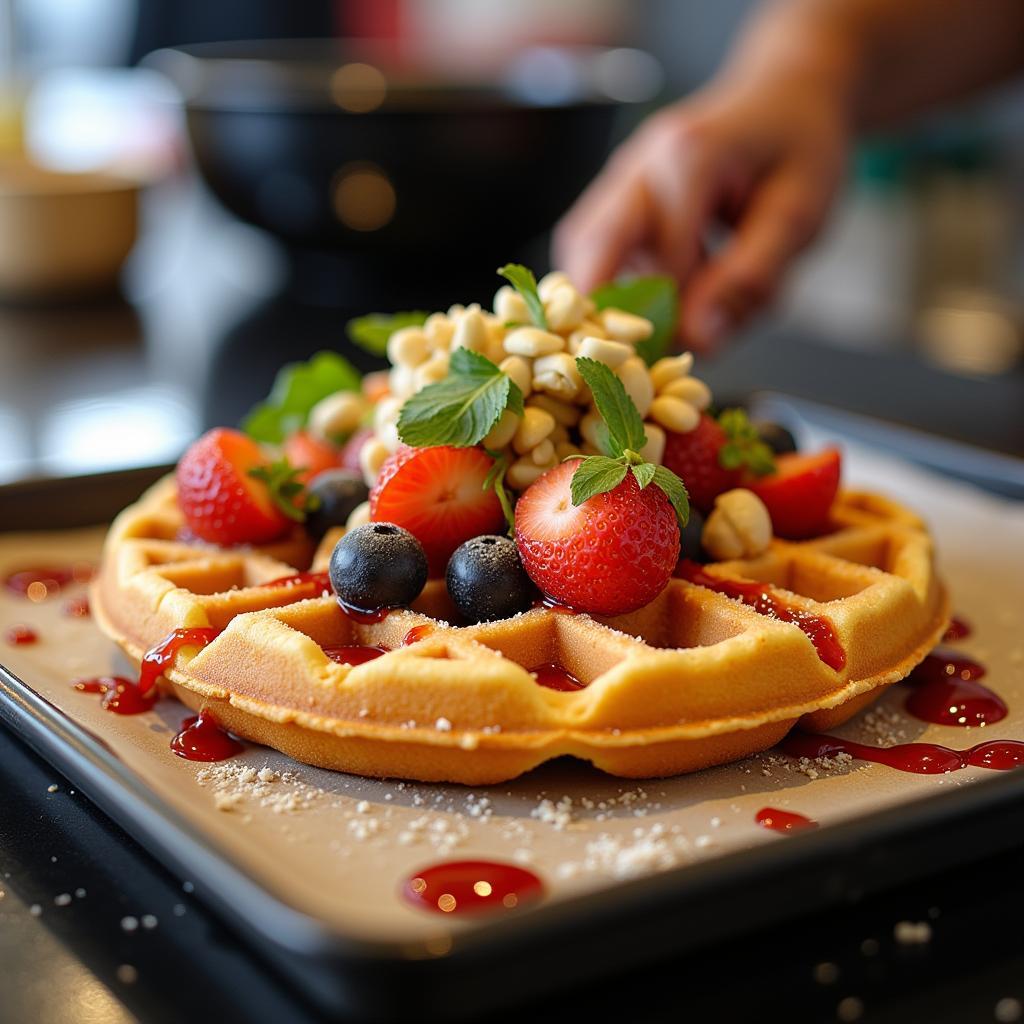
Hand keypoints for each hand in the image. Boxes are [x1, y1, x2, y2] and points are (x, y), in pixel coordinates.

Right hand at [554, 72, 849, 350]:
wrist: (788, 92)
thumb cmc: (801, 148)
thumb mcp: (798, 216)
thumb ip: (749, 279)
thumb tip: (700, 340)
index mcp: (688, 157)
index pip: (663, 259)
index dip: (679, 312)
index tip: (704, 340)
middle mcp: (639, 164)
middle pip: (591, 249)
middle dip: (612, 311)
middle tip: (649, 349)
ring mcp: (620, 176)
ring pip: (583, 250)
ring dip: (612, 295)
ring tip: (663, 316)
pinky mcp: (615, 193)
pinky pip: (595, 247)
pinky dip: (619, 280)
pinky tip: (663, 291)